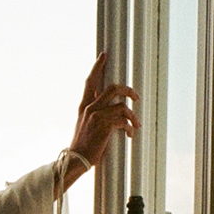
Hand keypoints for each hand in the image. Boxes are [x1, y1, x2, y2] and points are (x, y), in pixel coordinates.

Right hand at [60, 52, 138, 192]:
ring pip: (122, 106)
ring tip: (135, 124)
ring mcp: (97, 116)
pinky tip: (129, 134)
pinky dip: (129, 127)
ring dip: (132, 115)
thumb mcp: (84, 124)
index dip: (97, 67)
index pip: (90, 82)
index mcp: (84, 106)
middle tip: (136, 97)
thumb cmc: (83, 144)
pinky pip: (123, 121)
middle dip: (127, 90)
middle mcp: (90, 108)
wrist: (77, 158)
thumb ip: (94, 113)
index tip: (104, 55)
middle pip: (112, 88)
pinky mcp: (104, 125)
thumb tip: (112, 108)